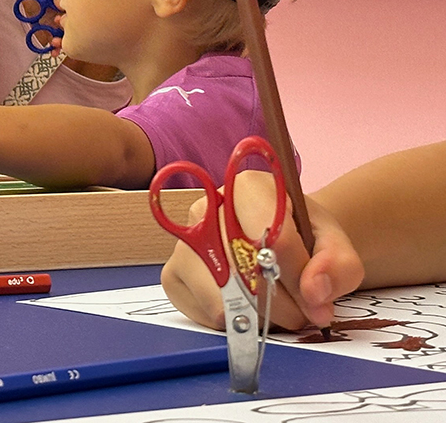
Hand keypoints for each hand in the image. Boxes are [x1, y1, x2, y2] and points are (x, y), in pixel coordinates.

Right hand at [160, 171, 364, 330]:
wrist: (280, 238)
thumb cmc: (302, 236)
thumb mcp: (333, 241)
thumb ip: (337, 265)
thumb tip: (314, 294)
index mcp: (246, 188)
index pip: (272, 240)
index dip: (300, 278)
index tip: (317, 298)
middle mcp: (205, 210)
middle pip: (244, 274)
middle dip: (283, 306)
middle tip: (300, 310)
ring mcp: (183, 243)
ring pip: (221, 300)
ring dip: (259, 319)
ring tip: (276, 309)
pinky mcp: (173, 276)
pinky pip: (204, 315)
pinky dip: (234, 324)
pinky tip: (249, 308)